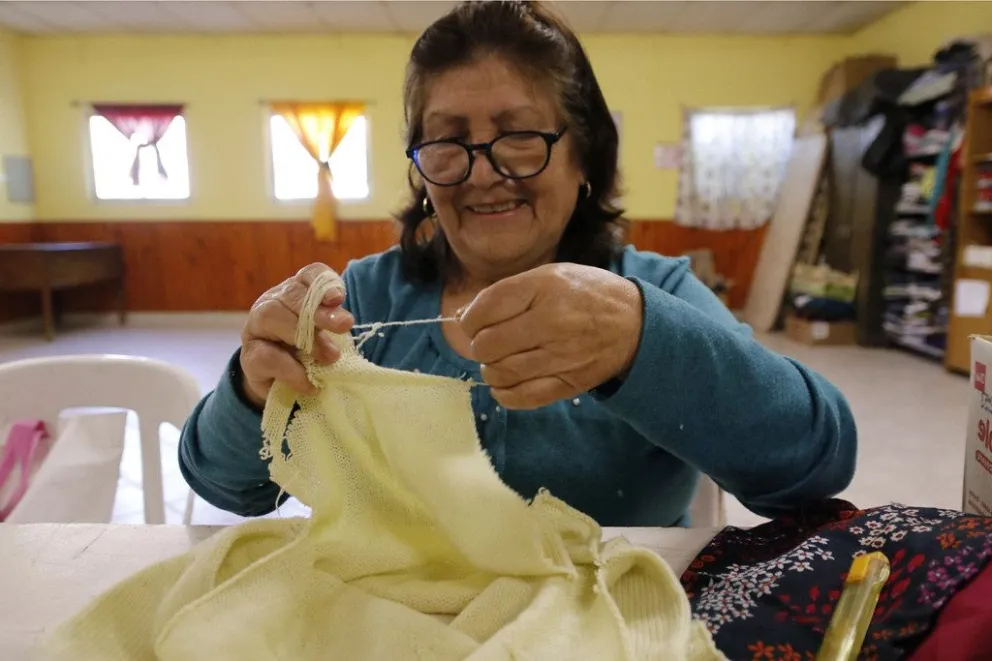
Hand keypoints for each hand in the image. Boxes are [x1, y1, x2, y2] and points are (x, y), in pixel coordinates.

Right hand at [240, 263, 353, 407]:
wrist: (278, 384)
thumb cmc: (307, 352)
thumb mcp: (324, 336)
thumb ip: (332, 324)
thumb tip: (344, 321)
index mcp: (296, 293)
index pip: (308, 275)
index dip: (323, 282)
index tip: (338, 298)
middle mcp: (273, 302)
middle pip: (291, 294)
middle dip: (319, 310)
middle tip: (344, 325)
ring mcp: (256, 327)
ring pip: (271, 316)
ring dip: (303, 336)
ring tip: (330, 357)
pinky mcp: (248, 356)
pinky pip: (267, 356)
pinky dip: (291, 371)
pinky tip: (309, 383)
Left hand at [459, 263, 642, 409]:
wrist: (635, 325)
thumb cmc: (587, 295)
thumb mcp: (551, 275)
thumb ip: (508, 292)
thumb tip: (464, 315)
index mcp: (545, 288)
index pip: (484, 310)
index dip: (470, 320)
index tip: (476, 322)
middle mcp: (551, 322)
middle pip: (487, 345)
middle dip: (480, 345)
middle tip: (490, 342)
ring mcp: (560, 356)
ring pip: (499, 373)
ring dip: (491, 369)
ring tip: (501, 360)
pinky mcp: (567, 384)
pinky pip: (520, 397)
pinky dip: (504, 393)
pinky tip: (506, 382)